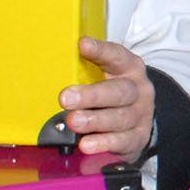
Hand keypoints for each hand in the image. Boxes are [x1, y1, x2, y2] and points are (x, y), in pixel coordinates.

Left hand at [62, 38, 155, 158]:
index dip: (100, 51)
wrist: (137, 119)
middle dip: (92, 95)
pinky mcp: (138, 137)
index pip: (117, 56)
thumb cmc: (113, 93)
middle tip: (66, 99)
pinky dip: (103, 143)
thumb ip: (85, 69)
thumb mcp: (105, 75)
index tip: (82, 45)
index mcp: (129, 68)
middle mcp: (138, 90)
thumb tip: (49, 67)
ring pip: (120, 117)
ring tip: (74, 122)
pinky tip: (87, 144)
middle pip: (119, 91)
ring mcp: (140, 115)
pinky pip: (122, 141)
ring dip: (95, 120)